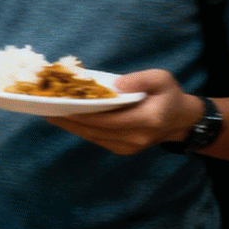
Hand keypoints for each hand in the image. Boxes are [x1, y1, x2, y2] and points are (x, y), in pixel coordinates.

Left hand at [50, 69, 201, 153]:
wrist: (180, 120)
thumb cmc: (169, 95)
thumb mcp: (162, 78)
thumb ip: (140, 79)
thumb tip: (114, 86)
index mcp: (147, 120)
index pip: (108, 120)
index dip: (84, 115)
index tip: (62, 107)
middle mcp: (136, 138)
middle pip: (95, 130)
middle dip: (70, 120)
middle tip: (47, 109)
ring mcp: (128, 147)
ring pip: (92, 136)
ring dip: (71, 126)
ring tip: (51, 113)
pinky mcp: (122, 150)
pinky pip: (96, 139)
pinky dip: (81, 129)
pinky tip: (67, 120)